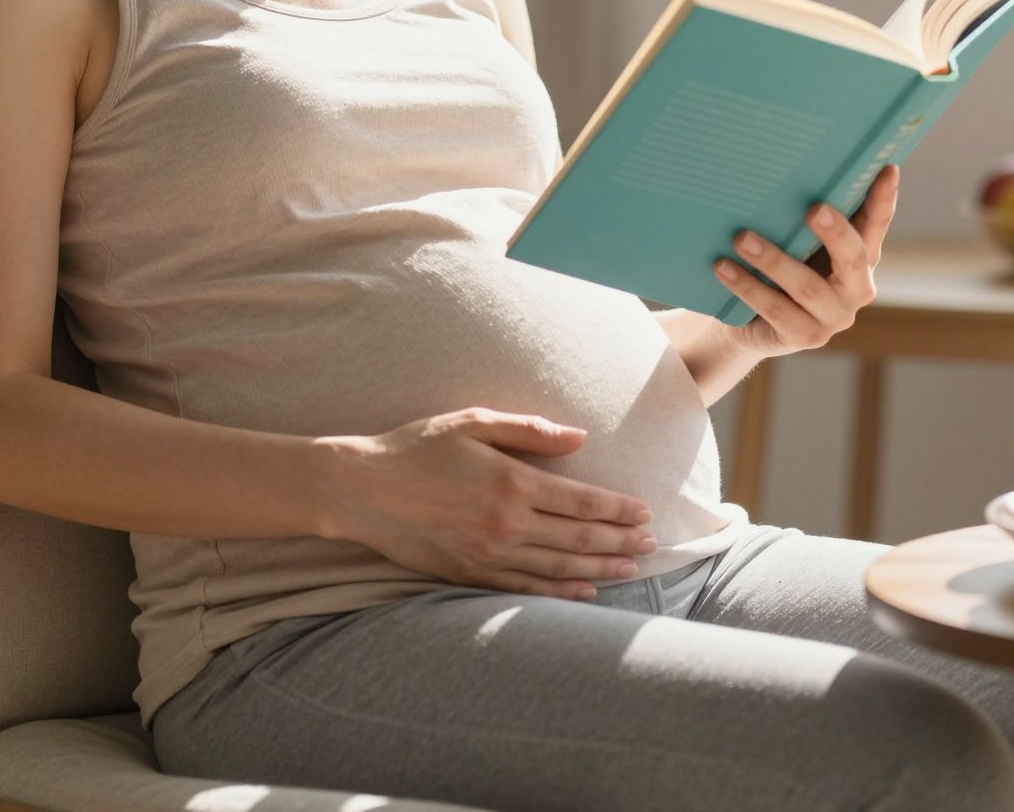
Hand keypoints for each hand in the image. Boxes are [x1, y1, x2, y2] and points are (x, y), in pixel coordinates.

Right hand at [309, 408, 657, 600]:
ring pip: (559, 567)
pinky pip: (526, 588)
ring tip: (632, 568)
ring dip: (600, 569)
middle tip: (652, 544)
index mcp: (511, 483)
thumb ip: (530, 431)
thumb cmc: (418, 448)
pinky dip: (560, 591)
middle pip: (579, 538)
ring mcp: (489, 555)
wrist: (362, 490)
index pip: (581, 501)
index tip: (645, 513)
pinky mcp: (471, 575)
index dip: (618, 509)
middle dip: (620, 542)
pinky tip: (584, 590)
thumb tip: (580, 437)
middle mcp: (506, 524)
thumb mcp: (473, 422)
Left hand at [711, 164, 899, 357]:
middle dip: (836, 232)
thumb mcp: (799, 241)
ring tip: (741, 238)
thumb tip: (791, 167)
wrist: (752, 323)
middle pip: (854, 258)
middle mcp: (857, 289)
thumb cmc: (781, 267)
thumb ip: (808, 218)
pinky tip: (723, 268)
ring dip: (773, 260)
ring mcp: (834, 317)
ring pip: (807, 286)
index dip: (884, 199)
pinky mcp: (806, 337)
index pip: (877, 225)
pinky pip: (776, 310)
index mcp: (863, 258)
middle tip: (814, 208)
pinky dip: (748, 287)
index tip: (888, 169)